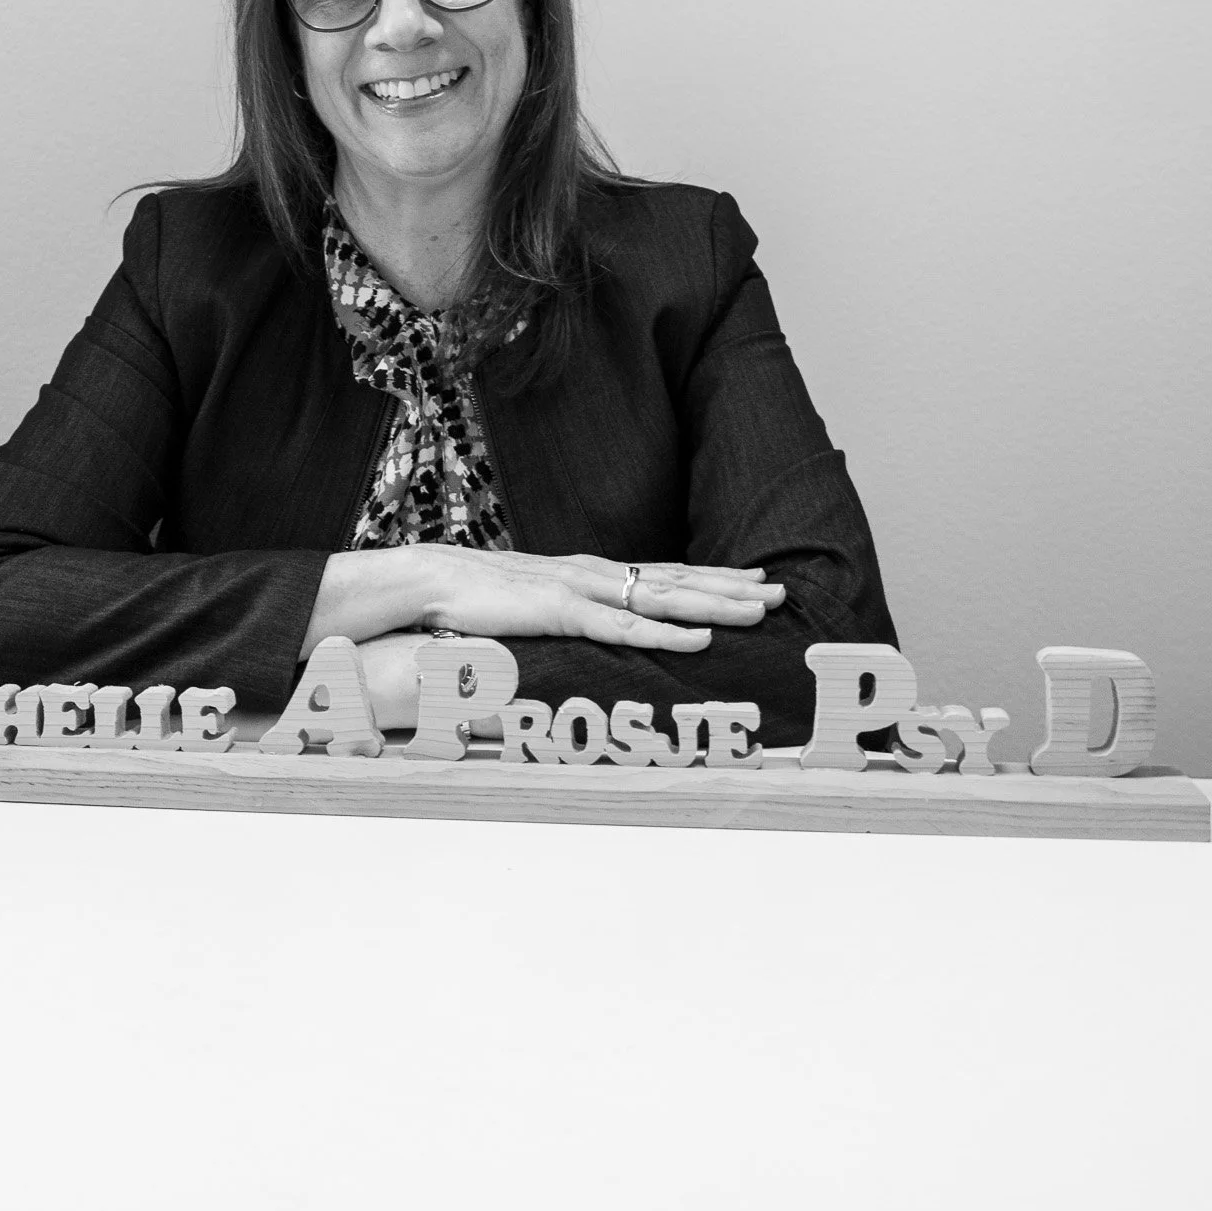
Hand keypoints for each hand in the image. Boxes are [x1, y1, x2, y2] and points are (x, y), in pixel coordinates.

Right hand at [414, 547, 782, 656]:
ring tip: (760, 610)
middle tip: (780, 592)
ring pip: (664, 598)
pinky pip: (624, 627)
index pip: (664, 571)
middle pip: (678, 580)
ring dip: (716, 605)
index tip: (754, 579)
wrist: (431, 582)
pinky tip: (701, 638)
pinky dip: (667, 632)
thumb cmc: (477, 598)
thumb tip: (587, 626)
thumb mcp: (533, 606)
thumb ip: (565, 614)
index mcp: (591, 573)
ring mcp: (581, 590)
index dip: (712, 576)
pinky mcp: (562, 611)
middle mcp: (595, 574)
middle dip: (731, 587)